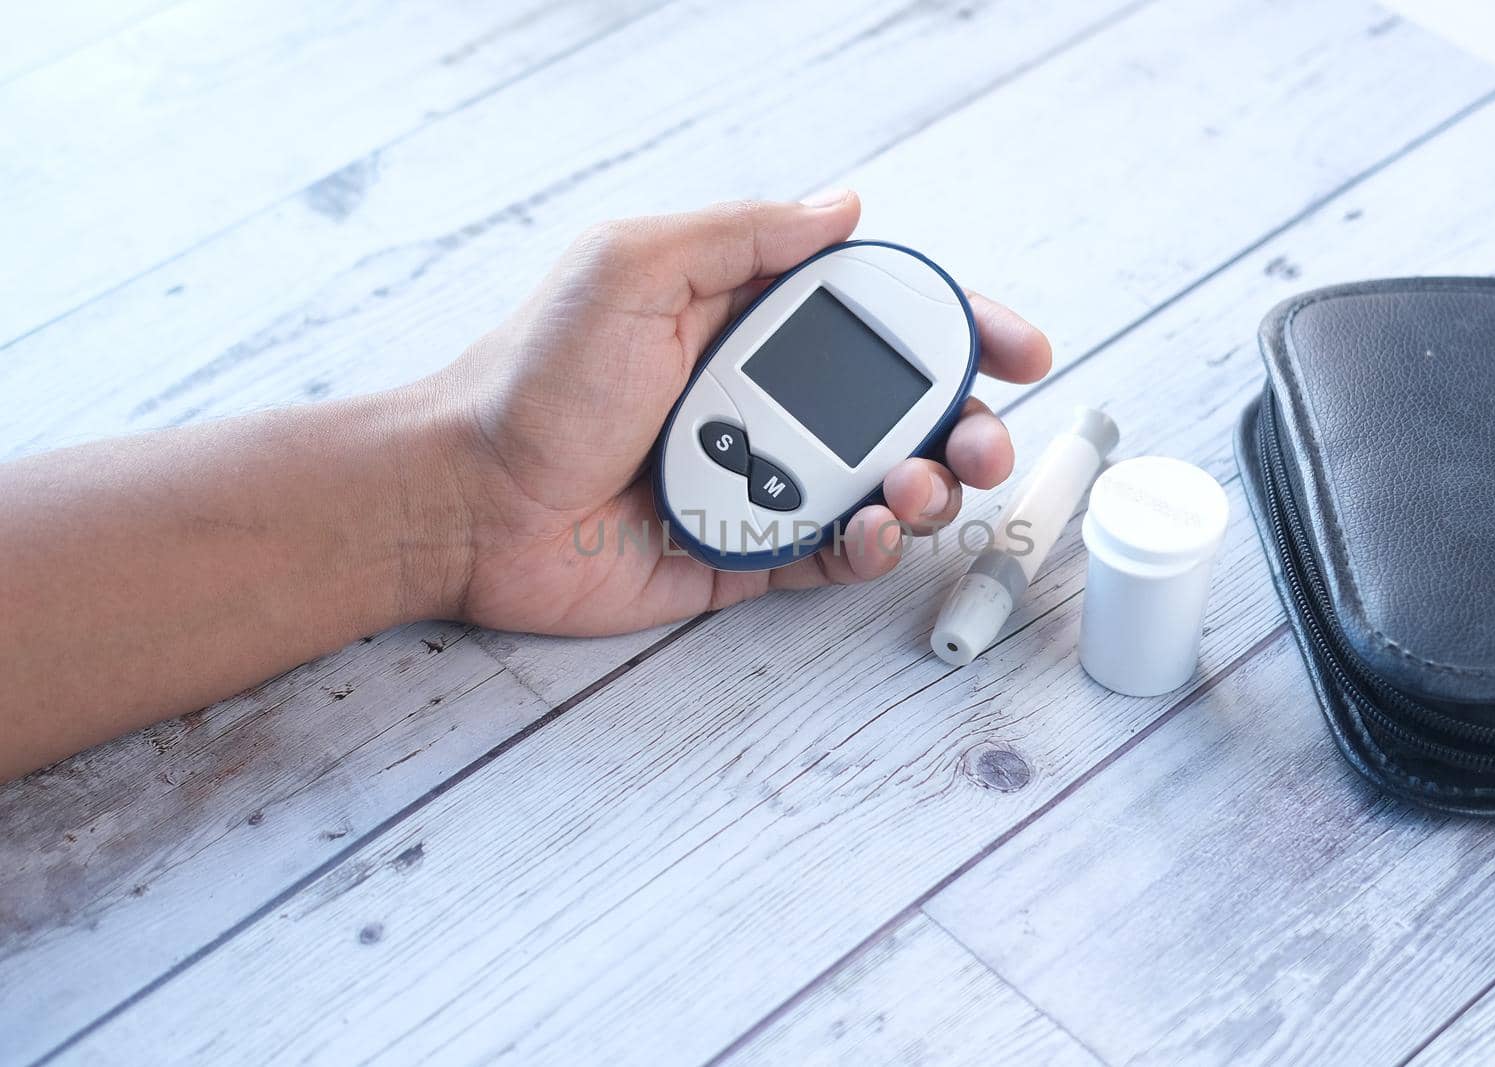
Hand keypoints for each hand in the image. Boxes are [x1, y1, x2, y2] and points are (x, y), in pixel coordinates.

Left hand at [429, 193, 1051, 635]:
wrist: (466, 502)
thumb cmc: (532, 381)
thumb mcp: (629, 270)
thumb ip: (740, 236)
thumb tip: (844, 207)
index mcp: (749, 320)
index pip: (881, 317)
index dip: (960, 326)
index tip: (1019, 347)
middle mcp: (766, 396)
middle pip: (903, 408)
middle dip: (967, 423)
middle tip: (986, 443)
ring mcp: (760, 476)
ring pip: (882, 483)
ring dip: (928, 487)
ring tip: (919, 488)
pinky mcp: (746, 551)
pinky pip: (832, 552)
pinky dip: (870, 547)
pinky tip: (873, 532)